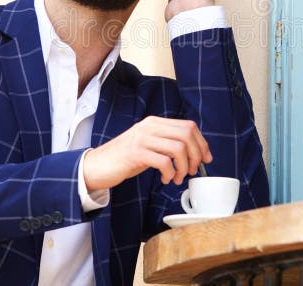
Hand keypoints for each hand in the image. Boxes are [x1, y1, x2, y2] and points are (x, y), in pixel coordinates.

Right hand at [82, 116, 213, 190]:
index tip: (206, 159)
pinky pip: (164, 161)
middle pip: (187, 135)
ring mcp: (142, 138)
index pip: (189, 126)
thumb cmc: (125, 159)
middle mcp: (149, 127)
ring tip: (178, 178)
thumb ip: (166, 143)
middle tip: (192, 171)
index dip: (202, 143)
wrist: (96, 166)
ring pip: (178, 148)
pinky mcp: (135, 153)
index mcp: (155, 123)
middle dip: (196, 156)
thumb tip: (195, 153)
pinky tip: (166, 179)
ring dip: (184, 167)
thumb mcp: (148, 145)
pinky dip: (170, 173)